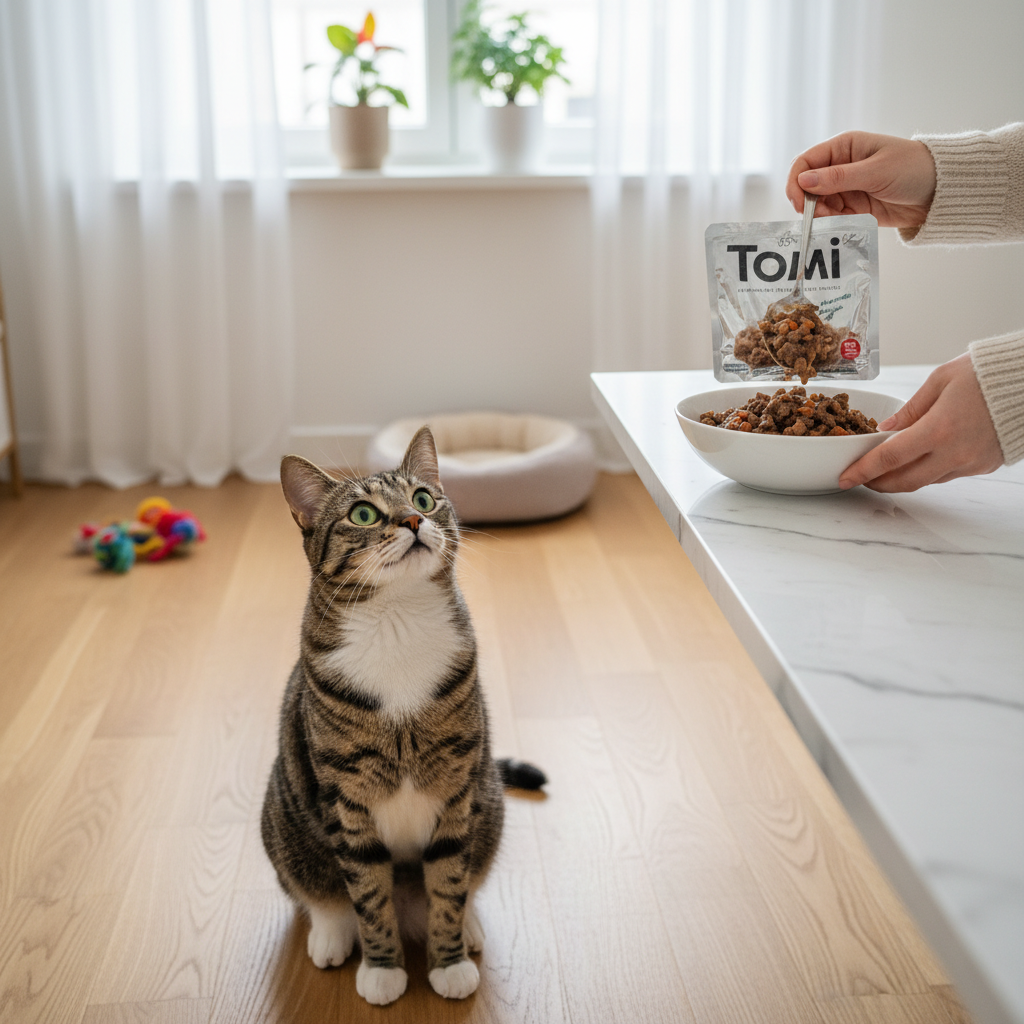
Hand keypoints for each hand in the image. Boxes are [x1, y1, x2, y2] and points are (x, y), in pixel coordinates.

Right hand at [786, 131, 936, 229]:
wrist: (941, 191)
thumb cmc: (913, 169)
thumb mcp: (875, 171)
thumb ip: (837, 178)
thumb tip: (802, 180)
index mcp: (844, 148)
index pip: (806, 162)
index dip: (797, 181)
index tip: (798, 202)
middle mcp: (841, 166)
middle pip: (807, 185)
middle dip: (808, 202)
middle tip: (819, 215)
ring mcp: (847, 188)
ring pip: (818, 204)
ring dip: (820, 215)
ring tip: (837, 219)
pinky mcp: (854, 207)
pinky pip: (833, 217)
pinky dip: (832, 223)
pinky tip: (842, 224)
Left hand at [838, 355, 1003, 491]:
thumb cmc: (987, 373)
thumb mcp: (940, 380)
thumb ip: (909, 410)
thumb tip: (885, 430)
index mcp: (938, 429)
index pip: (889, 458)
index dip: (863, 471)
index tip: (845, 478)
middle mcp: (954, 453)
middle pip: (905, 481)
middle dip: (878, 483)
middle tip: (860, 479)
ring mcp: (971, 463)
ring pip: (926, 480)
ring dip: (902, 478)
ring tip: (885, 469)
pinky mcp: (984, 466)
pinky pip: (948, 475)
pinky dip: (929, 470)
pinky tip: (920, 459)